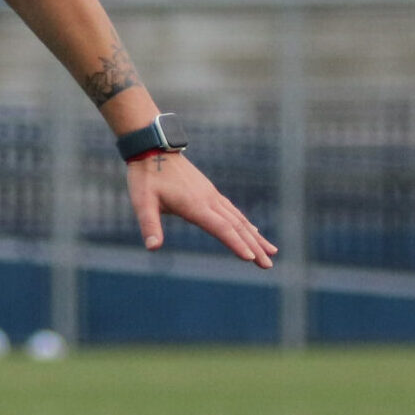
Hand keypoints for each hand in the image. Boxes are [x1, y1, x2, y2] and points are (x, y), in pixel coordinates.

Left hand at [124, 151, 276, 267]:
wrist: (153, 149)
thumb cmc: (146, 177)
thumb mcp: (142, 202)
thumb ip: (149, 225)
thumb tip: (152, 247)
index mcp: (194, 205)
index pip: (221, 227)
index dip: (236, 243)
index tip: (251, 258)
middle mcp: (208, 200)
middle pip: (237, 226)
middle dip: (254, 247)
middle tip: (268, 265)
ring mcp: (211, 195)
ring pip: (239, 218)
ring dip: (255, 237)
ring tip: (271, 251)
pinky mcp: (210, 192)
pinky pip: (233, 210)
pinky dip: (246, 223)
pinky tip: (253, 231)